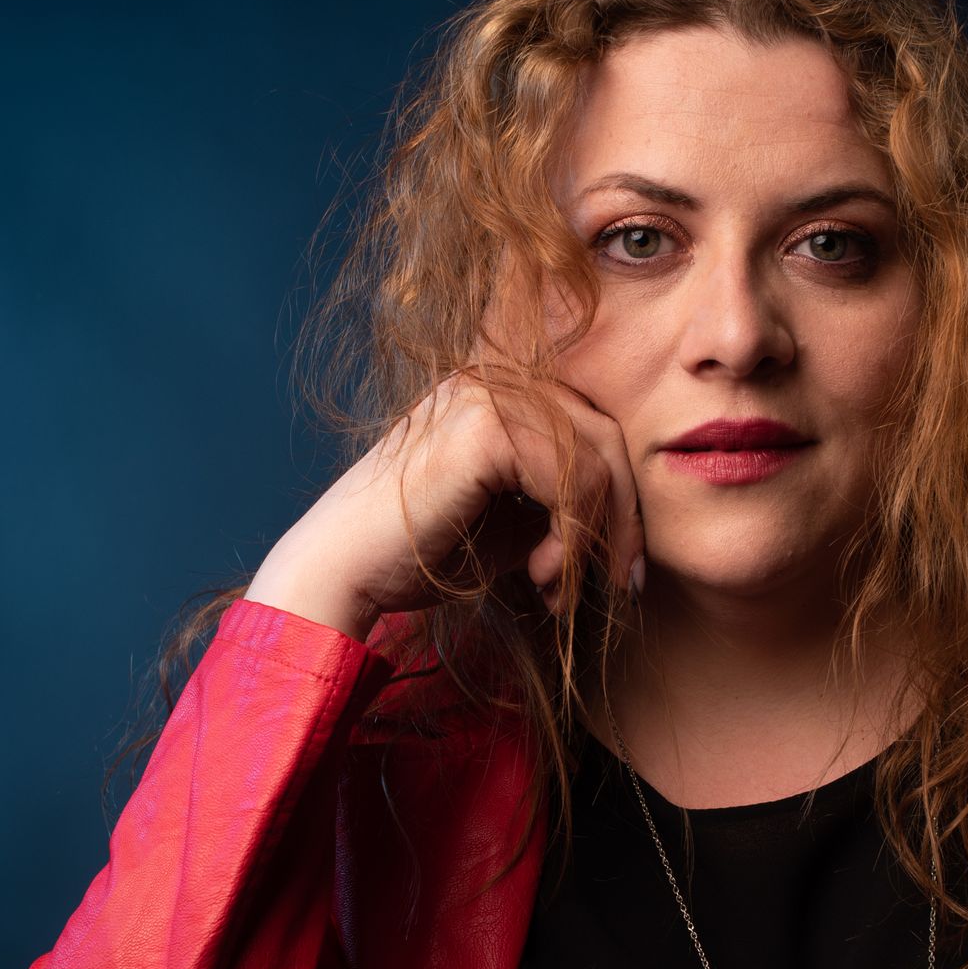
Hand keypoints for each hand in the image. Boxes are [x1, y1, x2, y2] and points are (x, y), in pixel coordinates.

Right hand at [245, 364, 644, 638]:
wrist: (344, 573)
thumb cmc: (415, 555)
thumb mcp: (508, 525)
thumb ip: (558, 505)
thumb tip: (622, 520)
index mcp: (495, 393)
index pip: (591, 430)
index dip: (619, 499)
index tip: (621, 568)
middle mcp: (492, 380)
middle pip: (604, 437)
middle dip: (623, 517)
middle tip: (621, 582)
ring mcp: (486, 395)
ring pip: (594, 460)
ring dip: (592, 537)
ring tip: (557, 587)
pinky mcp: (484, 427)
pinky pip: (569, 478)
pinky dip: (570, 535)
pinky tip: (540, 573)